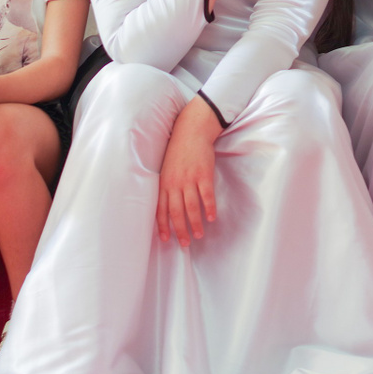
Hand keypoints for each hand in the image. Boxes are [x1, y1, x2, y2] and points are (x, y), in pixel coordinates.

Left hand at [156, 96, 223, 245]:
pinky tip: (212, 218)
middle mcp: (175, 183)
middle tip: (185, 243)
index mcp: (164, 183)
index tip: (166, 240)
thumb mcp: (166, 168)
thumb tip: (167, 206)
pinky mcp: (203, 174)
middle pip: (176, 212)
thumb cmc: (178, 150)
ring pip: (191, 207)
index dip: (163, 226)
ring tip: (199, 234)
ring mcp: (189, 179)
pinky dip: (209, 208)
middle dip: (180, 230)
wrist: (191, 130)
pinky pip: (206, 195)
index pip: (160, 209)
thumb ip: (166, 186)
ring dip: (195, 223)